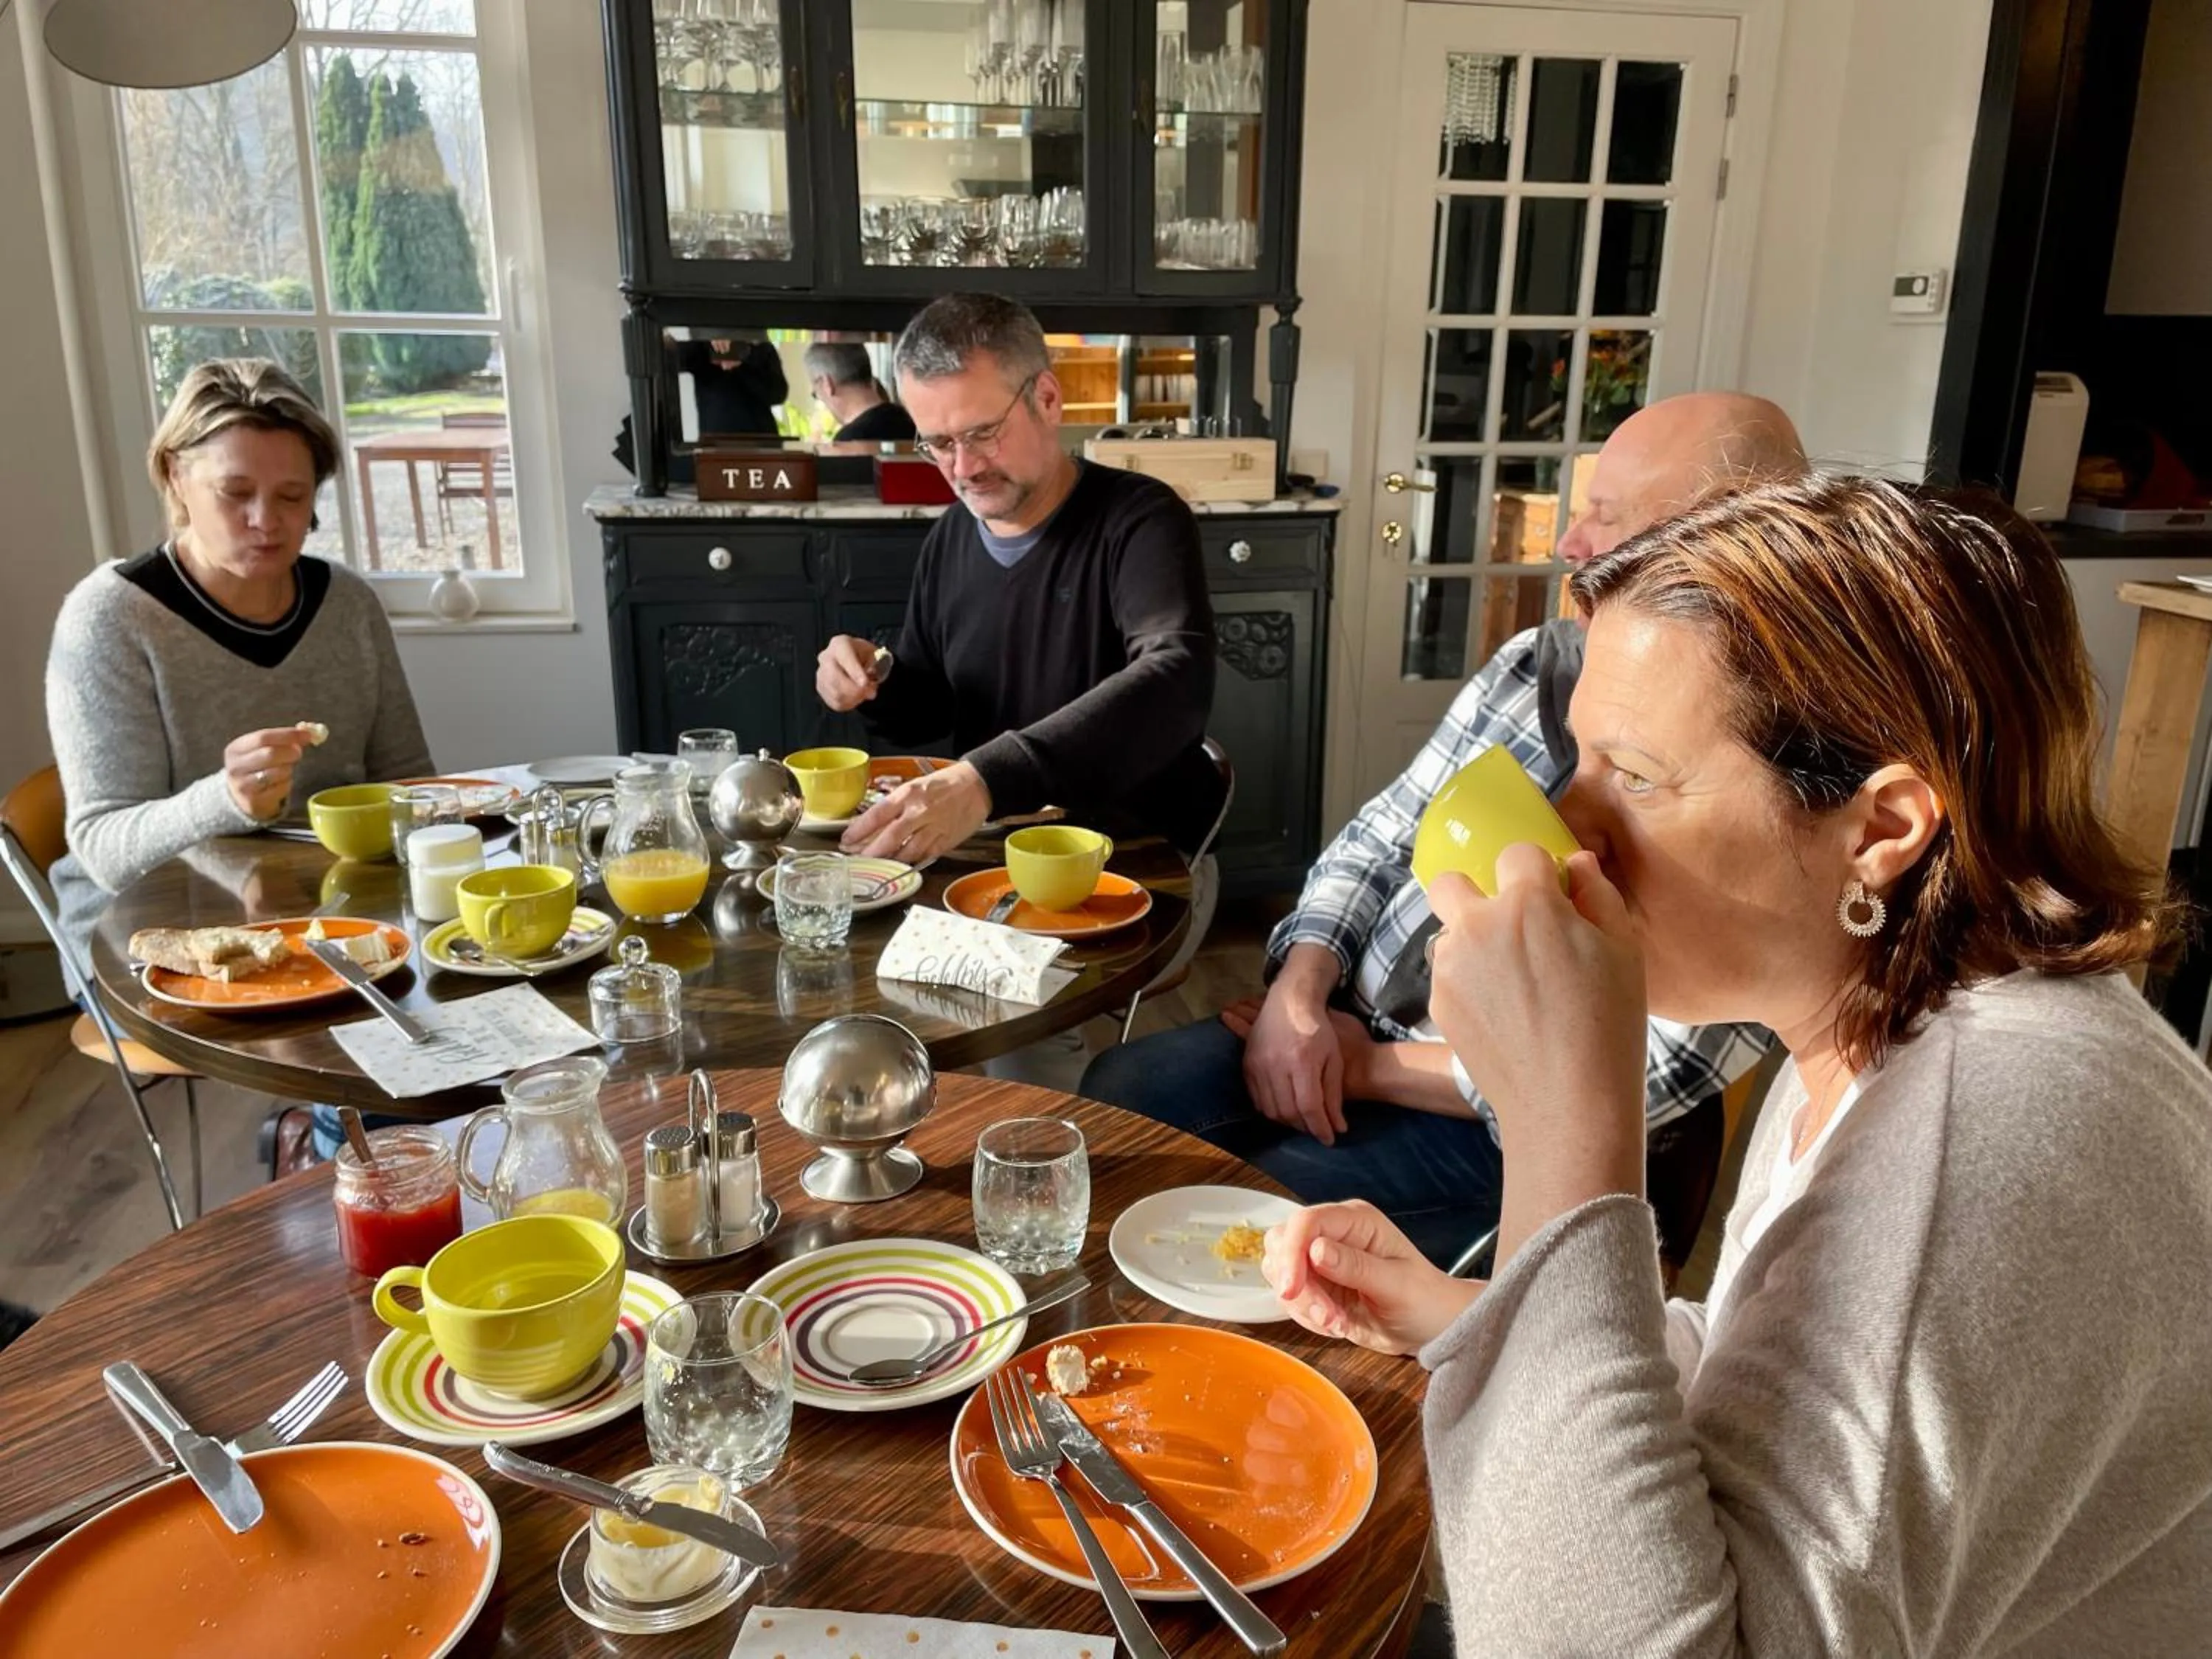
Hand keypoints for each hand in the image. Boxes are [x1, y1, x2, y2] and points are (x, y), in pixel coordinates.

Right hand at [223, 726, 311, 820]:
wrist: (241, 797)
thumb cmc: (257, 767)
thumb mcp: (262, 750)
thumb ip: (283, 739)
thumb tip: (307, 732)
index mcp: (236, 749)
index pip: (263, 737)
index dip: (287, 735)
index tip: (307, 735)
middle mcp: (235, 767)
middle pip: (270, 754)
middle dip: (290, 752)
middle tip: (298, 753)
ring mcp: (243, 786)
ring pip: (278, 772)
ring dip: (288, 769)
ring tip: (285, 769)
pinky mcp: (254, 801)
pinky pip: (281, 788)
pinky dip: (287, 784)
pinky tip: (280, 783)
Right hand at [815, 635, 881, 711]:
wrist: (857, 660)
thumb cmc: (865, 655)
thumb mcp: (875, 654)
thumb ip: (875, 665)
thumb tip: (869, 680)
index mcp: (840, 644)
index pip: (845, 658)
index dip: (855, 672)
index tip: (865, 683)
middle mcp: (826, 657)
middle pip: (834, 677)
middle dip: (854, 690)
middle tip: (870, 693)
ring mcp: (821, 674)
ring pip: (835, 693)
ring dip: (854, 698)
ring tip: (865, 693)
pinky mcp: (821, 688)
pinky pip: (834, 702)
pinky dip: (849, 704)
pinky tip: (857, 697)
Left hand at [840, 761, 990, 860]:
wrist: (978, 785)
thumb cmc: (945, 783)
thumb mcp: (915, 786)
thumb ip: (896, 805)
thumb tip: (874, 825)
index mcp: (908, 794)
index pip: (877, 816)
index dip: (859, 831)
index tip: (847, 841)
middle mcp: (919, 812)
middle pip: (889, 839)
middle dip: (870, 852)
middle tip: (857, 860)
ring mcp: (933, 829)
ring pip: (906, 852)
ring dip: (888, 861)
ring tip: (875, 866)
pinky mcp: (945, 842)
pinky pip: (923, 857)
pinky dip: (909, 862)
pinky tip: (899, 865)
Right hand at [1232, 973, 1347, 1144]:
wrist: (1290, 1001)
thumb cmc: (1318, 1029)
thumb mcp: (1334, 1059)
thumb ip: (1334, 1094)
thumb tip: (1338, 1128)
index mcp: (1302, 1061)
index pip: (1309, 1107)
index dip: (1319, 1128)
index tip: (1329, 1139)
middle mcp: (1276, 1064)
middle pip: (1288, 1112)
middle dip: (1304, 1127)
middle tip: (1316, 1129)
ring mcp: (1258, 1064)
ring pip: (1270, 1109)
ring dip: (1287, 1122)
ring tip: (1301, 1120)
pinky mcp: (1247, 1064)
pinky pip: (1256, 1098)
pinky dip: (1270, 1109)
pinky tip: (1283, 1108)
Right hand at [1262, 1200, 1481, 1354]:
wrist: (1430, 1327)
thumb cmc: (1424, 1300)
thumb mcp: (1396, 1286)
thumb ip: (1356, 1266)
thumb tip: (1315, 1250)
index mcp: (1355, 1220)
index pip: (1306, 1222)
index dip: (1291, 1253)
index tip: (1291, 1290)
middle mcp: (1332, 1233)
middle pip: (1282, 1242)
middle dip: (1296, 1284)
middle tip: (1327, 1317)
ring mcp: (1319, 1259)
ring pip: (1279, 1271)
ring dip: (1302, 1304)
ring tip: (1338, 1323)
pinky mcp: (1314, 1284)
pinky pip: (1290, 1297)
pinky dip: (1305, 1315)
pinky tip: (1336, 1324)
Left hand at [1427, 850, 1649, 1238]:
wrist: (1568, 1101)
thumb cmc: (1609, 1024)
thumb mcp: (1623, 949)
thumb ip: (1597, 893)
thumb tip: (1577, 865)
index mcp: (1527, 903)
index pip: (1518, 853)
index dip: (1537, 873)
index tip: (1552, 899)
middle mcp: (1477, 925)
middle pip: (1451, 882)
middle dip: (1474, 894)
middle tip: (1508, 928)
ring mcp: (1450, 965)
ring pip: (1447, 933)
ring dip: (1470, 943)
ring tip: (1512, 985)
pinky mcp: (1438, 1002)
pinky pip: (1447, 975)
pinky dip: (1467, 983)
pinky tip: (1503, 1015)